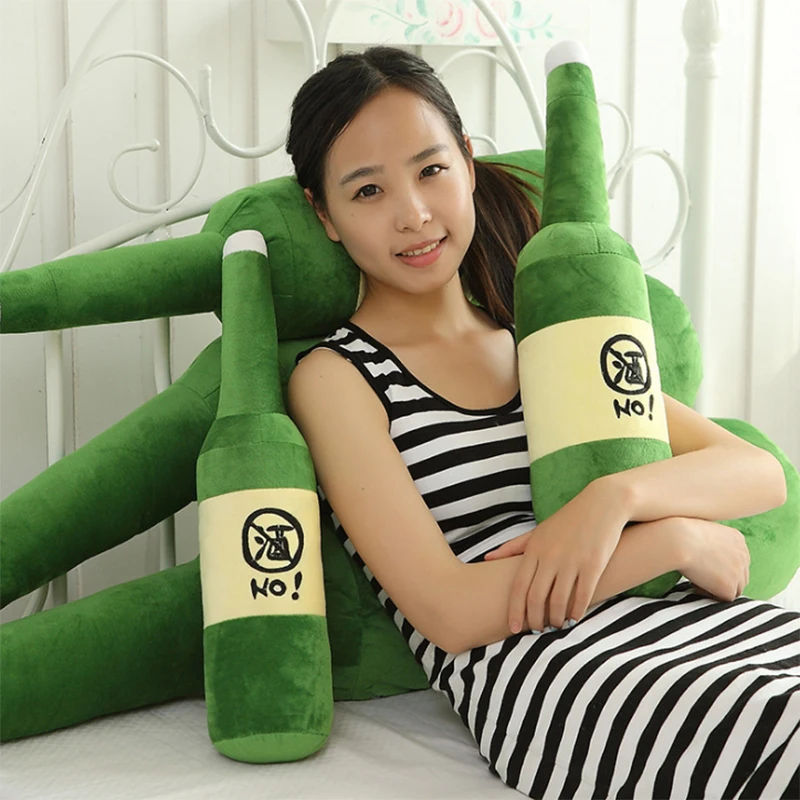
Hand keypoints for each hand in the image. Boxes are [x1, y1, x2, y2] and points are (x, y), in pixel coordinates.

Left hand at [485, 477, 631, 633]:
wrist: (603, 504)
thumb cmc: (568, 520)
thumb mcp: (538, 531)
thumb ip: (513, 547)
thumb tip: (487, 558)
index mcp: (534, 549)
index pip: (518, 586)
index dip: (515, 610)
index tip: (514, 628)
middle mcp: (550, 556)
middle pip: (536, 597)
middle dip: (535, 620)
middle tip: (537, 631)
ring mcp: (572, 561)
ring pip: (558, 601)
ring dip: (556, 619)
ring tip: (556, 626)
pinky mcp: (593, 564)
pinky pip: (582, 596)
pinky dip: (576, 612)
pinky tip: (575, 618)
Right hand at [677, 518, 749, 601]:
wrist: (680, 542)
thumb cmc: (682, 535)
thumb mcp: (704, 531)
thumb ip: (714, 543)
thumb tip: (709, 556)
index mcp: (737, 539)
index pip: (738, 560)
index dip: (723, 566)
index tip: (707, 567)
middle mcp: (743, 555)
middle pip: (740, 575)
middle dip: (724, 578)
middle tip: (702, 576)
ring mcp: (739, 572)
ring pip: (735, 588)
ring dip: (718, 587)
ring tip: (697, 580)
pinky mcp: (730, 586)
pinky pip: (725, 597)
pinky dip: (711, 594)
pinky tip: (696, 584)